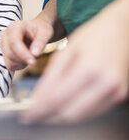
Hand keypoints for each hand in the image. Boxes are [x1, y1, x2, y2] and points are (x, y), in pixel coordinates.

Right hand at [1, 18, 53, 70]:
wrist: (36, 32)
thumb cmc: (40, 30)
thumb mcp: (46, 32)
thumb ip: (41, 42)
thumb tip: (34, 54)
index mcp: (15, 26)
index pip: (13, 42)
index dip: (22, 53)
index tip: (33, 62)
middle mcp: (6, 34)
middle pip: (10, 53)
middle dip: (23, 59)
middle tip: (35, 59)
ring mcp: (3, 44)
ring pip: (9, 60)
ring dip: (22, 62)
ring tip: (31, 56)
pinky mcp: (4, 53)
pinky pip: (10, 65)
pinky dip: (19, 65)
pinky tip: (26, 59)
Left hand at [22, 0, 128, 123]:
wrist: (121, 29)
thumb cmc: (92, 35)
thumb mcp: (67, 50)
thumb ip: (52, 75)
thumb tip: (38, 98)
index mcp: (89, 68)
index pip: (58, 97)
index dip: (39, 108)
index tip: (27, 113)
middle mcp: (105, 83)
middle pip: (69, 112)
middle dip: (47, 116)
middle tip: (32, 116)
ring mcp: (116, 92)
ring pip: (80, 116)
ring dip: (60, 117)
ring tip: (44, 114)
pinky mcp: (119, 96)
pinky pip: (92, 112)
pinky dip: (74, 113)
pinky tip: (62, 108)